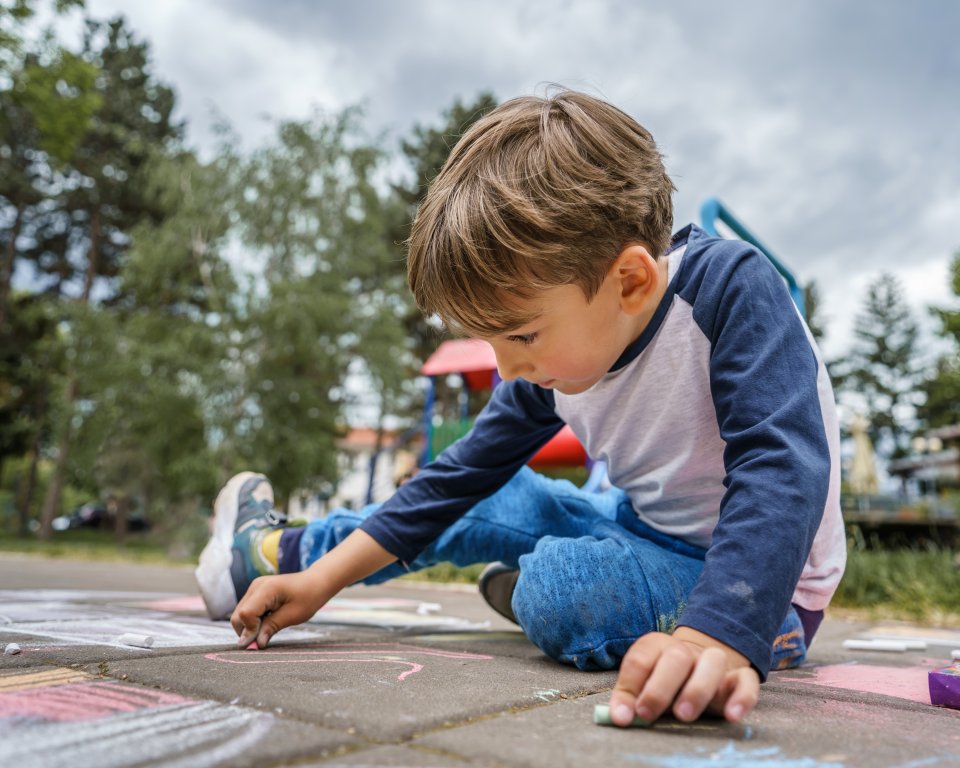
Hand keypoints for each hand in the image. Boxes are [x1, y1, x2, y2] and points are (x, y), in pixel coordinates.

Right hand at [231, 571, 327, 649]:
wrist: (316, 582)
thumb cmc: (309, 597)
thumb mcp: (292, 616)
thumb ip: (271, 628)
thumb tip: (254, 644)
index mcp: (266, 589)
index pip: (245, 614)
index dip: (250, 631)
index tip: (260, 642)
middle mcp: (256, 586)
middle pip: (238, 615)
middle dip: (247, 631)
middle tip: (265, 638)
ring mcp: (255, 588)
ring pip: (240, 615)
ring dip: (251, 626)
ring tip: (270, 627)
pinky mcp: (256, 592)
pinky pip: (247, 611)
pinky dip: (254, 620)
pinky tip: (269, 620)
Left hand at [608, 627, 758, 725]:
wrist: (701, 664)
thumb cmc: (665, 680)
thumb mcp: (644, 684)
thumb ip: (630, 698)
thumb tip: (619, 717)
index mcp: (657, 646)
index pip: (641, 658)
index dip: (630, 685)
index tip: (626, 714)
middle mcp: (686, 650)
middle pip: (675, 658)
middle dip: (660, 687)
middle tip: (647, 713)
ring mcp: (714, 661)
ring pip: (712, 662)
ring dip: (697, 689)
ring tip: (684, 714)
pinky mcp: (740, 677)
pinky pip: (746, 680)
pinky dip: (742, 697)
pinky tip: (732, 715)